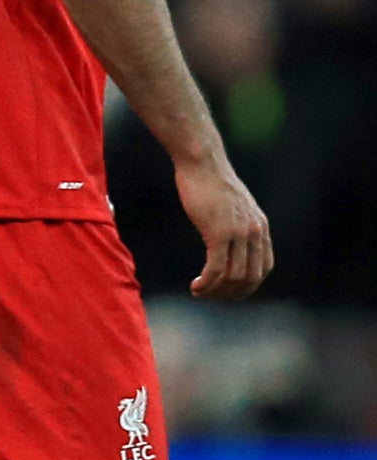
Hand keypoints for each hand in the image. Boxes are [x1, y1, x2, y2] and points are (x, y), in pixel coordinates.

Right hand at [177, 154, 272, 299]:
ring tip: (199, 292)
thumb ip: (236, 222)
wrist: (202, 163)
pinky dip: (207, 282)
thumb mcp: (232, 205)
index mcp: (260, 227)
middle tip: (210, 296)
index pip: (263, 268)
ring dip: (216, 290)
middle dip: (231, 293)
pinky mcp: (219, 233)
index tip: (226, 290)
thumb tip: (228, 236)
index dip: (247, 286)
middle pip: (251, 277)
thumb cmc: (210, 181)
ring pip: (233, 276)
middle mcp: (254, 232)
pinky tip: (195, 286)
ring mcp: (238, 233)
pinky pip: (217, 267)